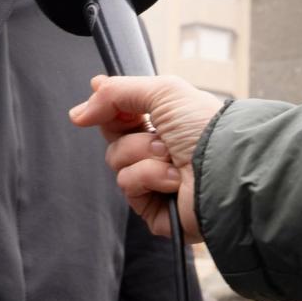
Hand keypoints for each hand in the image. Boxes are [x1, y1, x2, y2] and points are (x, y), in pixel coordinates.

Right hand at [68, 75, 224, 241]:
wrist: (224, 164)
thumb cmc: (203, 125)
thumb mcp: (161, 91)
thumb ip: (115, 93)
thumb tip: (77, 113)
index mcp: (164, 124)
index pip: (121, 115)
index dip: (107, 106)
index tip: (97, 93)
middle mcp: (159, 152)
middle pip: (114, 139)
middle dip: (129, 132)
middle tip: (153, 132)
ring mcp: (156, 182)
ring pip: (116, 162)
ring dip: (142, 154)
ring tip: (172, 157)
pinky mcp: (153, 209)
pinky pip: (128, 186)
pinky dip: (148, 177)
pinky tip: (174, 179)